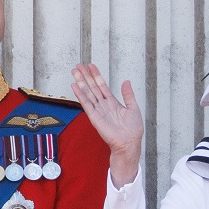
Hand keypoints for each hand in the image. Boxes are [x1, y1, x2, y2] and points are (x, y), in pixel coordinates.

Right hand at [70, 62, 144, 185]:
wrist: (129, 143)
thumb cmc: (133, 130)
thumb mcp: (133, 108)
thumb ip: (128, 95)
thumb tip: (126, 81)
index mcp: (112, 103)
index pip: (102, 86)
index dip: (96, 76)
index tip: (91, 66)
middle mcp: (103, 105)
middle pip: (92, 87)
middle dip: (85, 76)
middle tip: (78, 65)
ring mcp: (98, 111)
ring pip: (88, 93)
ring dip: (81, 82)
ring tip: (74, 71)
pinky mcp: (94, 117)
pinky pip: (86, 104)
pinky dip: (80, 95)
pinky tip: (75, 86)